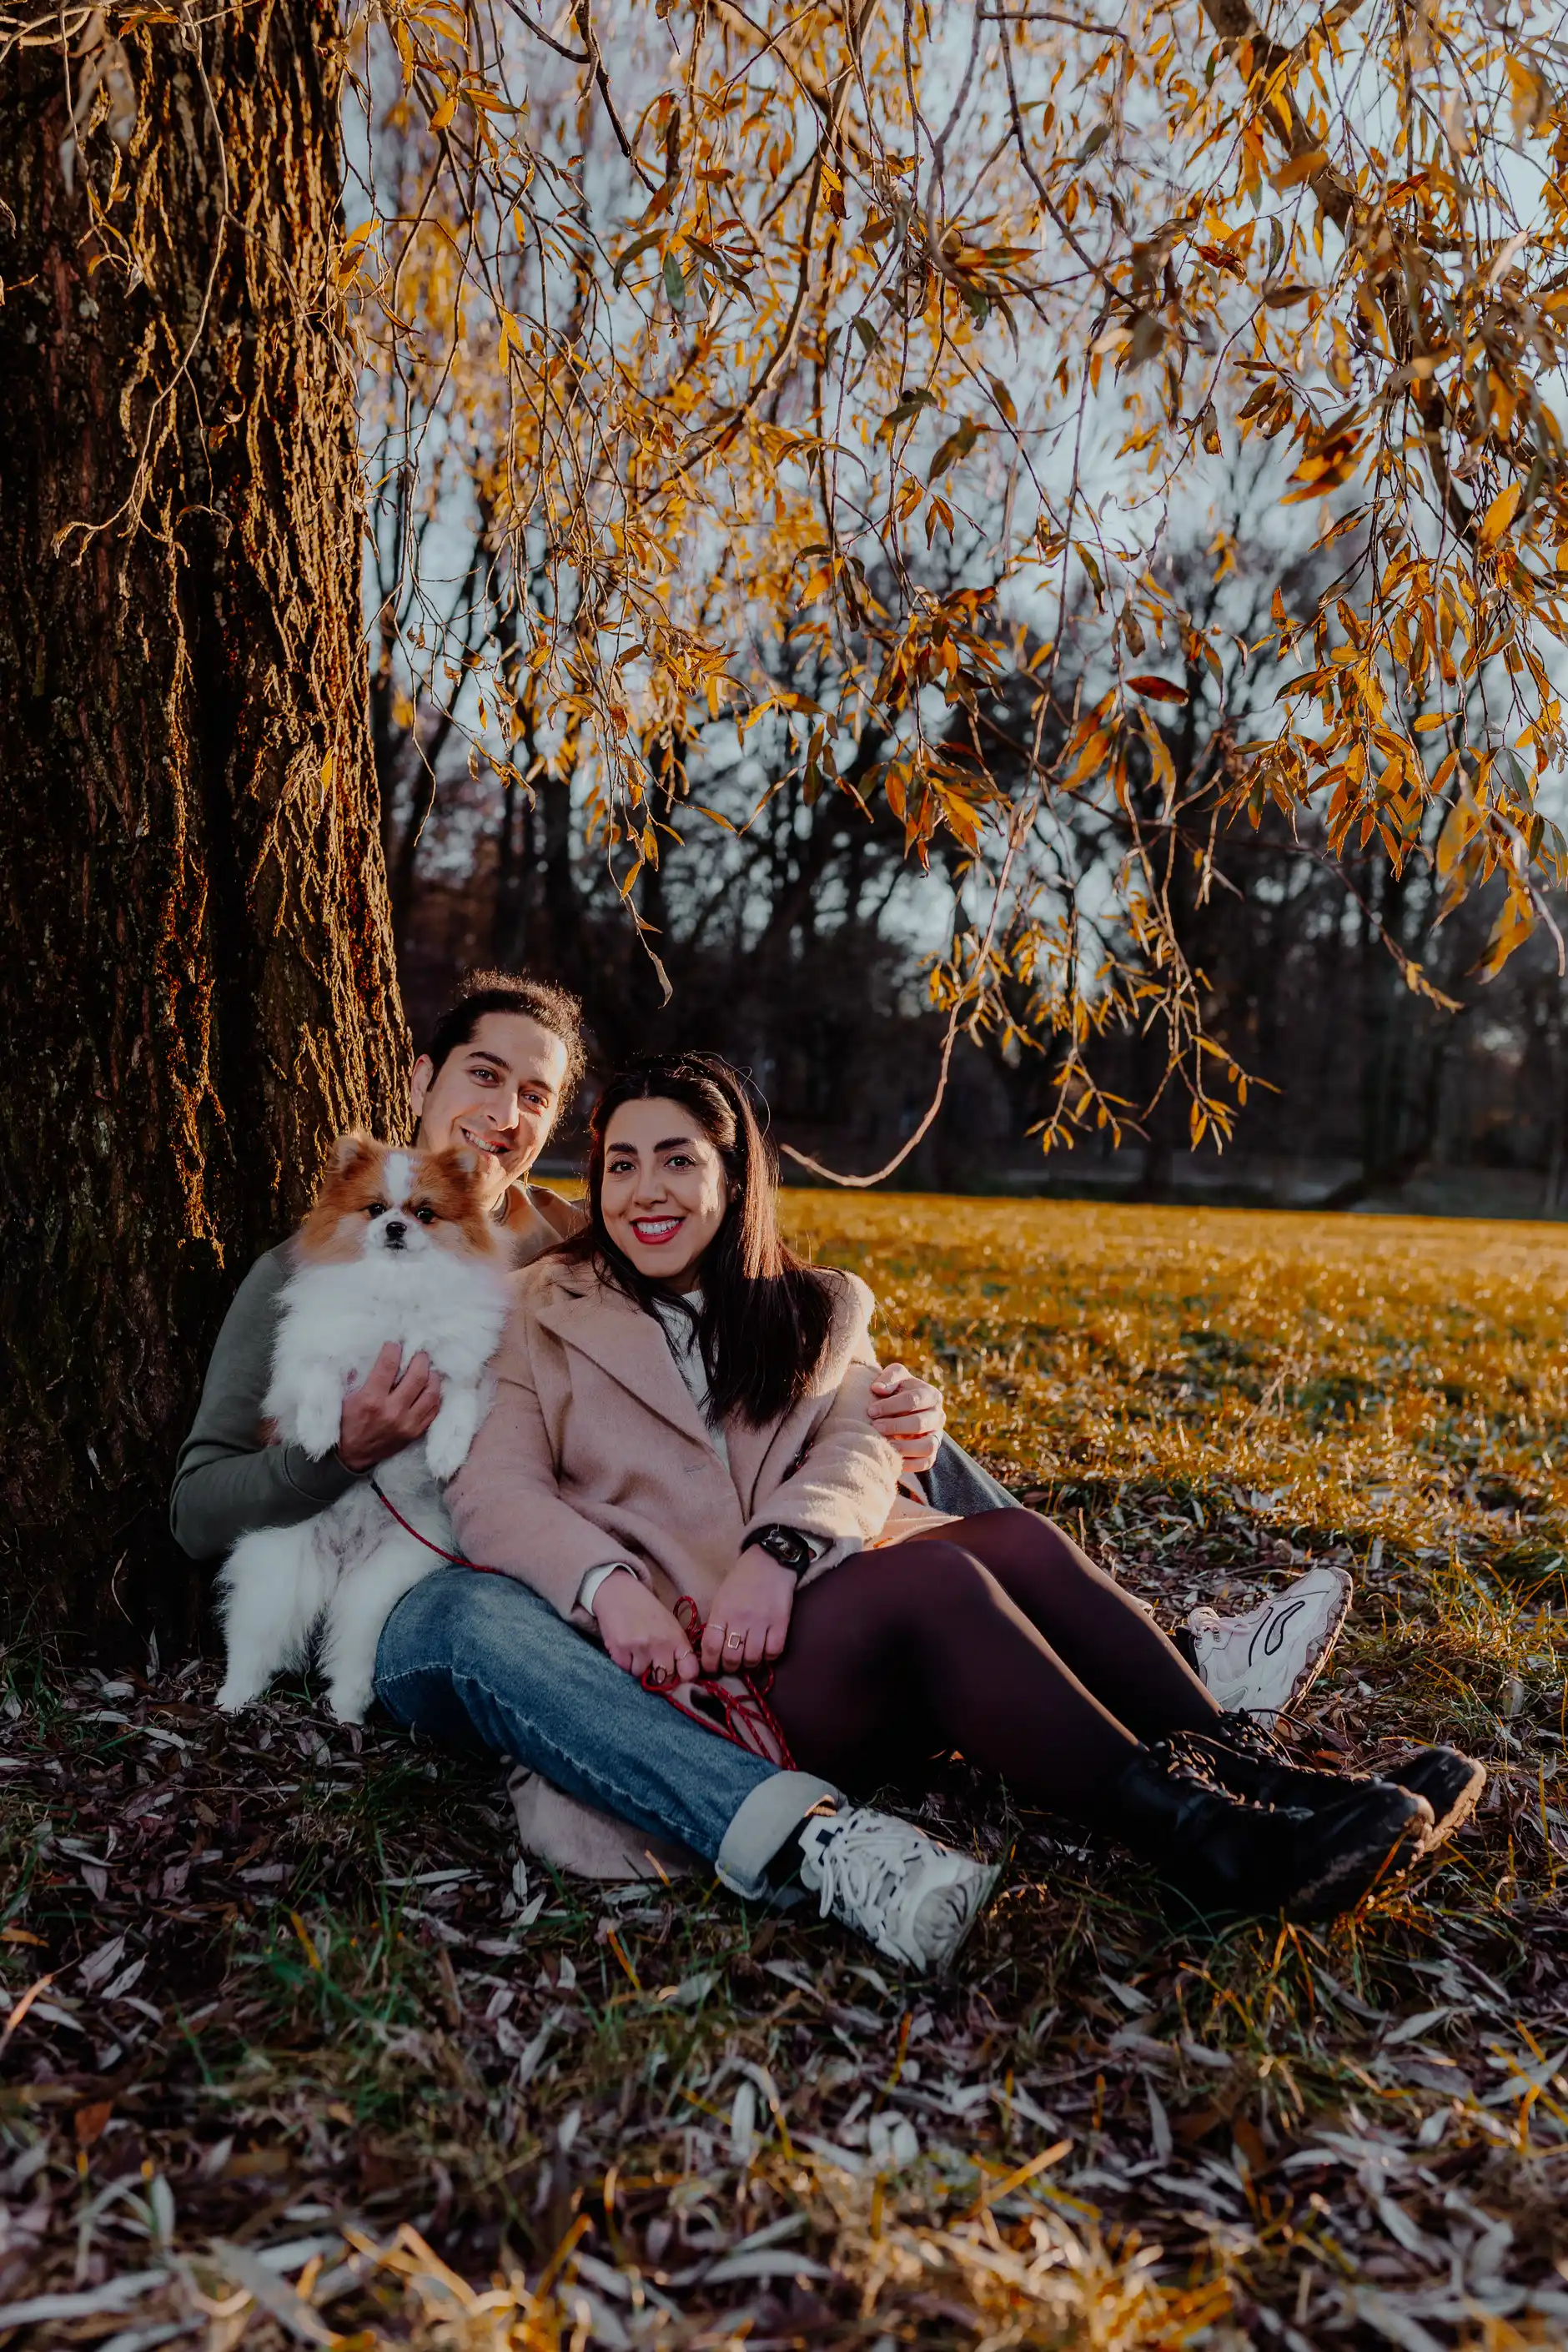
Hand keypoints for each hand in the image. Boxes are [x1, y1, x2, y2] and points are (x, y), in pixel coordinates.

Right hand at [337, 1342, 442, 1471]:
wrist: (352, 1456)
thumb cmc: (347, 1423)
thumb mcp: (345, 1398)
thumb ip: (355, 1376)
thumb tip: (366, 1354)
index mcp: (371, 1400)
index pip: (388, 1366)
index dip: (393, 1350)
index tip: (395, 1344)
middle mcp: (392, 1411)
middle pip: (416, 1377)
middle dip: (420, 1360)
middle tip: (420, 1353)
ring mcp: (407, 1423)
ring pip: (430, 1393)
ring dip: (432, 1377)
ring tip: (429, 1369)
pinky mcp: (415, 1432)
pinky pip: (433, 1410)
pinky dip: (435, 1396)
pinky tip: (432, 1387)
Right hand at [593, 1573, 699, 1684]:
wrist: (618, 1593)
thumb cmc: (647, 1610)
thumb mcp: (670, 1625)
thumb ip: (677, 1649)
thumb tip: (681, 1678)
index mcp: (677, 1638)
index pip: (690, 1672)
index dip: (685, 1679)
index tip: (678, 1678)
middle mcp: (660, 1645)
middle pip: (665, 1681)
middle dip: (660, 1678)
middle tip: (653, 1666)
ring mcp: (639, 1648)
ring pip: (642, 1676)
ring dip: (639, 1668)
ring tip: (637, 1650)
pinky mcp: (619, 1650)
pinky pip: (625, 1669)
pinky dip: (625, 1662)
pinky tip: (625, 1647)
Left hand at [701, 1553, 796, 1674]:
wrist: (770, 1561)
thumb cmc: (742, 1579)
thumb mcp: (721, 1597)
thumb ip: (718, 1622)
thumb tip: (714, 1649)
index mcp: (722, 1611)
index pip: (711, 1646)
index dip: (710, 1663)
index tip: (712, 1668)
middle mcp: (740, 1619)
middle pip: (731, 1657)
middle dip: (729, 1667)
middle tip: (731, 1665)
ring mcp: (762, 1622)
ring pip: (752, 1658)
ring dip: (748, 1664)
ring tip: (747, 1659)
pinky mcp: (781, 1623)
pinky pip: (774, 1652)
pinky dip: (768, 1658)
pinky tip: (764, 1652)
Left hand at [868, 1361, 944, 1474]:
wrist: (898, 1410)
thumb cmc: (895, 1391)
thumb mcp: (894, 1377)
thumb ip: (889, 1377)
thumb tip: (878, 1388)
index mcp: (931, 1395)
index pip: (914, 1400)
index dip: (891, 1405)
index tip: (871, 1410)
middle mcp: (938, 1416)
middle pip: (920, 1423)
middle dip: (896, 1426)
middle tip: (875, 1427)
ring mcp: (936, 1436)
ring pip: (927, 1446)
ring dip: (904, 1447)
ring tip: (885, 1445)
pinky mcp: (931, 1454)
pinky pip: (926, 1462)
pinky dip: (909, 1464)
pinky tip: (891, 1458)